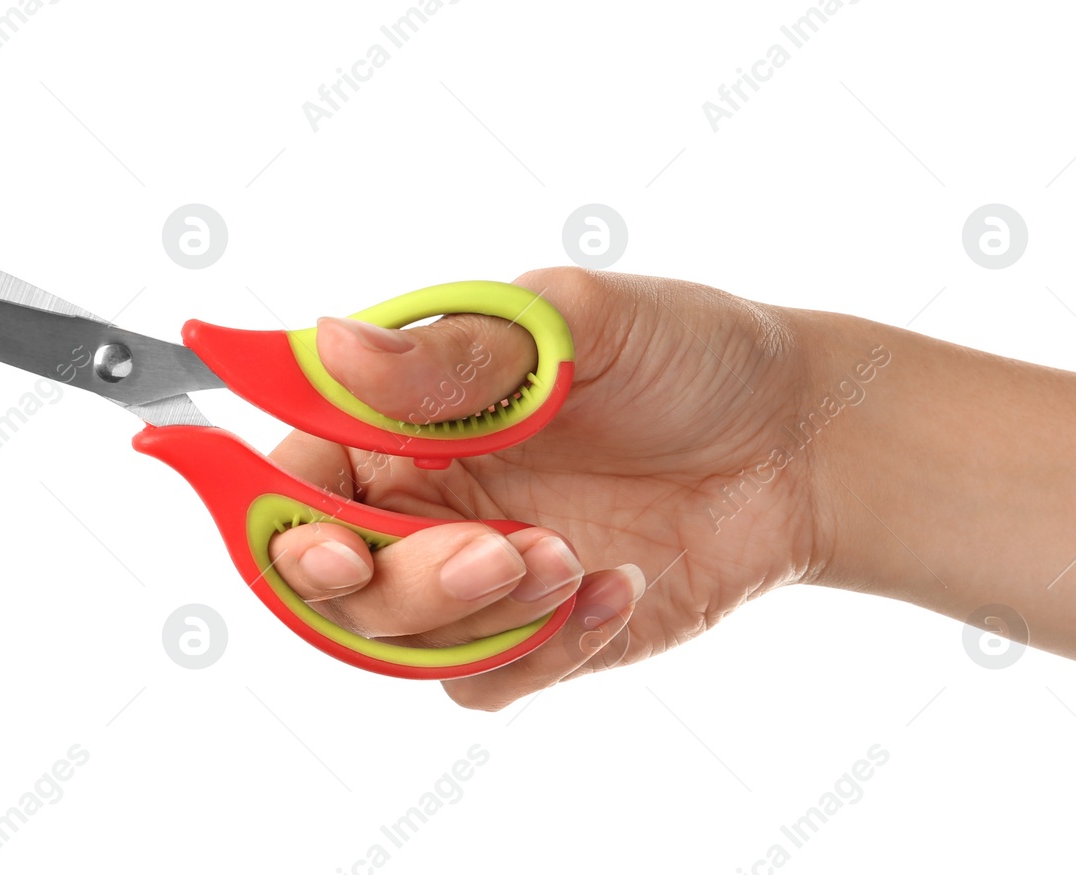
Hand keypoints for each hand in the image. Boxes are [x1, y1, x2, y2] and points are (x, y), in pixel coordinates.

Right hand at [268, 267, 826, 708]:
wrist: (797, 440)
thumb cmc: (686, 354)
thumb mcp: (576, 324)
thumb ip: (453, 352)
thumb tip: (332, 343)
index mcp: (400, 416)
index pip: (292, 479)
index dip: (279, 520)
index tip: (334, 543)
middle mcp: (419, 496)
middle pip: (329, 583)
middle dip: (400, 584)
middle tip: (493, 550)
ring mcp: (471, 571)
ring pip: (400, 644)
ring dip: (478, 617)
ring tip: (570, 557)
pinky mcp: (531, 634)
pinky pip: (485, 682)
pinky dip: (543, 651)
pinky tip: (615, 588)